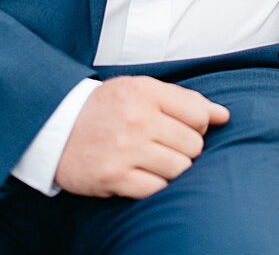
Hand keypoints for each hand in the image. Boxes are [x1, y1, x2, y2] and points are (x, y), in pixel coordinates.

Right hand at [54, 75, 230, 198]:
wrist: (54, 126)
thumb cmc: (106, 107)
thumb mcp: (143, 90)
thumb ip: (185, 101)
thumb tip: (224, 116)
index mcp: (146, 93)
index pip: (199, 114)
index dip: (199, 125)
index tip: (184, 128)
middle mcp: (137, 120)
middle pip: (192, 145)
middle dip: (186, 149)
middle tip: (166, 146)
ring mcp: (124, 149)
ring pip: (178, 168)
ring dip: (172, 168)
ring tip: (155, 160)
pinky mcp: (111, 176)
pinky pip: (154, 188)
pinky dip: (154, 184)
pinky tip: (142, 174)